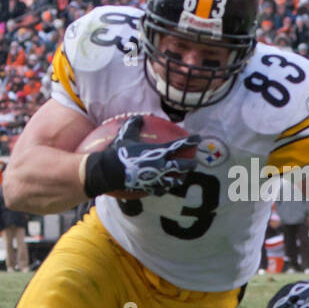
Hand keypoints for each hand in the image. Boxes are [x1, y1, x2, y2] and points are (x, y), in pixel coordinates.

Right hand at [84, 116, 198, 197]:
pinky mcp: (149, 188)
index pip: (180, 145)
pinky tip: (165, 188)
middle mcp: (160, 166)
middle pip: (182, 166)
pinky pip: (160, 191)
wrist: (109, 171)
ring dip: (180, 179)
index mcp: (158, 152)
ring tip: (181, 178)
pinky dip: (164, 189)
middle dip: (191, 164)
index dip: (191, 141)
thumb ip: (134, 124)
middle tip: (195, 163)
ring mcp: (156, 179)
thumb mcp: (126, 134)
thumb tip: (139, 117)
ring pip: (174, 181)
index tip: (199, 139)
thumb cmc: (119, 152)